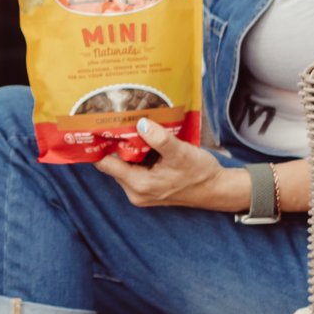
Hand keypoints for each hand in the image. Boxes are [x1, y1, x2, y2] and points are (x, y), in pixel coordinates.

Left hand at [97, 121, 247, 212]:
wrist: (216, 189)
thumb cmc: (200, 173)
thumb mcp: (181, 152)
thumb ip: (159, 139)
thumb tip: (141, 123)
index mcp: (138, 184)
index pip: (105, 164)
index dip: (100, 145)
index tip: (97, 126)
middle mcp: (134, 191)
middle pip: (112, 164)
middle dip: (115, 144)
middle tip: (118, 121)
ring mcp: (140, 192)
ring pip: (123, 166)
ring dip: (127, 149)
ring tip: (131, 127)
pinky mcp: (148, 189)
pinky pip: (133, 169)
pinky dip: (136, 156)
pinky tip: (144, 141)